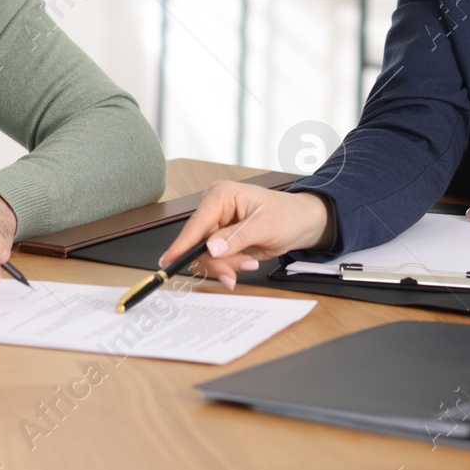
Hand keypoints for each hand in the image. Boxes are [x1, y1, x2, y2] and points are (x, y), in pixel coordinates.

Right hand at [159, 181, 334, 289]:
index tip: (169, 260)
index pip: (196, 223)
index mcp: (221, 195)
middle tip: (232, 275)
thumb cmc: (286, 215)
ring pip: (205, 256)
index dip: (182, 243)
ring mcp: (216, 226)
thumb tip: (211, 248)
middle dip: (216, 262)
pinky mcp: (221, 241)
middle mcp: (214, 209)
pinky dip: (229, 266)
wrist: (300, 224)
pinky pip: (215, 260)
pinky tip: (246, 262)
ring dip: (225, 266)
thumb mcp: (265, 226)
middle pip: (198, 244)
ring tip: (248, 263)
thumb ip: (236, 238)